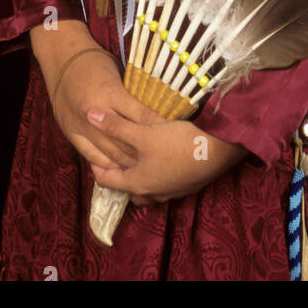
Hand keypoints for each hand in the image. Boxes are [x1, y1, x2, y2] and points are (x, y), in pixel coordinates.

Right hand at [49, 50, 166, 169]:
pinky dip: (105, 164)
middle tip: (159, 160)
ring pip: (108, 152)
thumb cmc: (94, 62)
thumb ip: (130, 96)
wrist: (62, 58)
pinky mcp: (71, 132)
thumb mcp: (117, 74)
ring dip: (126, 162)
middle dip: (143, 153)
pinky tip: (117, 168)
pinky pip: (90, 155)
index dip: (157, 128)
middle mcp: (96, 112)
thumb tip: (152, 114)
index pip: (140, 116)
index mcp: (110, 93)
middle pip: (125, 140)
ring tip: (141, 168)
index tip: (170, 136)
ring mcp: (81, 124)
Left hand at [87, 110, 246, 205]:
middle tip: (114, 158)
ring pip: (149, 188)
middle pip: (128, 189)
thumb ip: (115, 126)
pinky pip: (165, 183)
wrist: (218, 151)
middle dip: (119, 175)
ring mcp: (172, 191)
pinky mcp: (188, 185)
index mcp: (137, 183)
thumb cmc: (177, 143)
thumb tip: (88, 115)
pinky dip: (159, 173)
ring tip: (138, 159)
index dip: (96, 166)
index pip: (108, 180)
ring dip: (141, 176)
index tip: (91, 152)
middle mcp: (153, 192)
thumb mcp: (143, 133)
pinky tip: (163, 158)